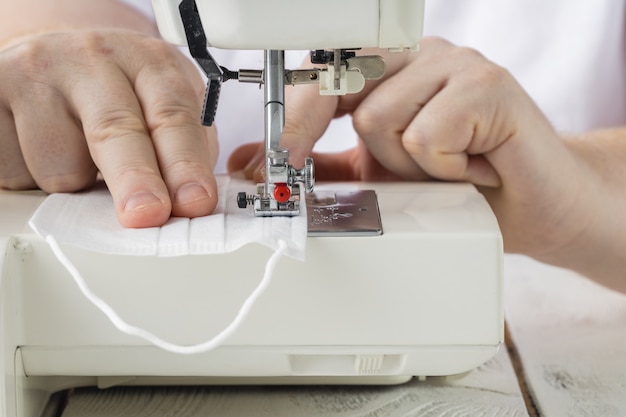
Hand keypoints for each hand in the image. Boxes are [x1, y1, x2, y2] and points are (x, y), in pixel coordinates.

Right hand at [0, 29, 217, 227]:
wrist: (56, 60)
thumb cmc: (120, 94)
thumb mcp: (164, 108)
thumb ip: (184, 150)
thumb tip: (190, 206)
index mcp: (149, 63)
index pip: (172, 114)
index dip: (185, 163)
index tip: (194, 201)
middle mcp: (93, 60)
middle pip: (114, 128)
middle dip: (135, 179)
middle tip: (147, 214)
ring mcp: (37, 74)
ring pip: (60, 164)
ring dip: (76, 184)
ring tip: (78, 156)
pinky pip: (15, 170)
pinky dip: (33, 180)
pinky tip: (42, 150)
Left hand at [228, 37, 593, 263]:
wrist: (531, 209)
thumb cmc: (458, 190)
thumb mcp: (377, 178)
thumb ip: (323, 166)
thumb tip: (255, 162)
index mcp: (391, 70)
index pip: (326, 73)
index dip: (297, 117)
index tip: (276, 158)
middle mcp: (420, 56)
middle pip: (345, 91)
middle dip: (352, 147)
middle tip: (378, 173)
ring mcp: (456, 63)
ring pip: (380, 118)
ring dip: (407, 166)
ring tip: (445, 172)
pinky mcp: (487, 84)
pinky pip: (426, 135)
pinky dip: (442, 170)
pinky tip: (471, 169)